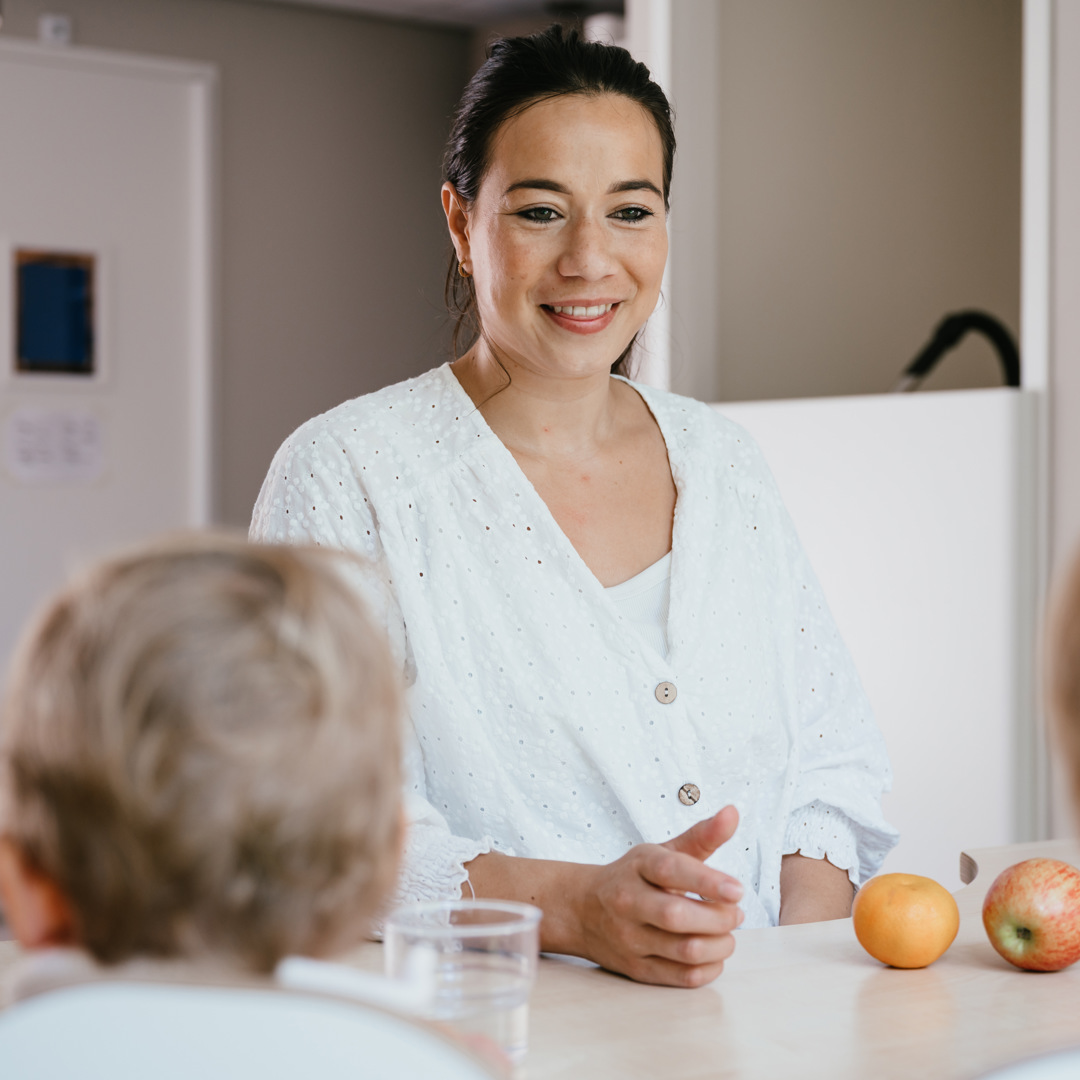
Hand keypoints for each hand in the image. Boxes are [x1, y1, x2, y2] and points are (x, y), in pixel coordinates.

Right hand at [574, 805, 743, 986]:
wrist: (581, 909)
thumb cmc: (633, 877)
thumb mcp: (662, 851)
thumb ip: (701, 836)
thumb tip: (733, 812)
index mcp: (638, 867)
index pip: (672, 871)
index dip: (708, 881)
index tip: (738, 889)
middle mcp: (629, 902)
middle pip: (678, 916)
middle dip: (719, 918)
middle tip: (736, 913)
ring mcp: (629, 938)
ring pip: (685, 950)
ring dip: (720, 945)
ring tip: (727, 933)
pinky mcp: (636, 969)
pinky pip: (682, 977)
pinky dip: (709, 968)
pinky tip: (713, 953)